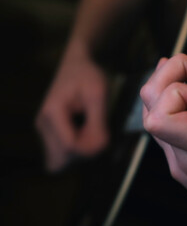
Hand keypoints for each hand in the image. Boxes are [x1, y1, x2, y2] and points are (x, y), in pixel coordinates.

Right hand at [36, 47, 108, 171]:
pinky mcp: (49, 134)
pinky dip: (76, 151)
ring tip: (92, 130)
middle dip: (85, 151)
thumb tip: (99, 146)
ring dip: (81, 152)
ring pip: (61, 160)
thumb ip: (98, 121)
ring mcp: (44, 130)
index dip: (91, 147)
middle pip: (63, 158)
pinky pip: (61, 155)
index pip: (70, 147)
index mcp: (53, 112)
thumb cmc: (88, 76)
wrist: (76, 65)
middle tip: (98, 133)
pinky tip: (85, 133)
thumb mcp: (98, 94)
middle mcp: (43, 124)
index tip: (104, 136)